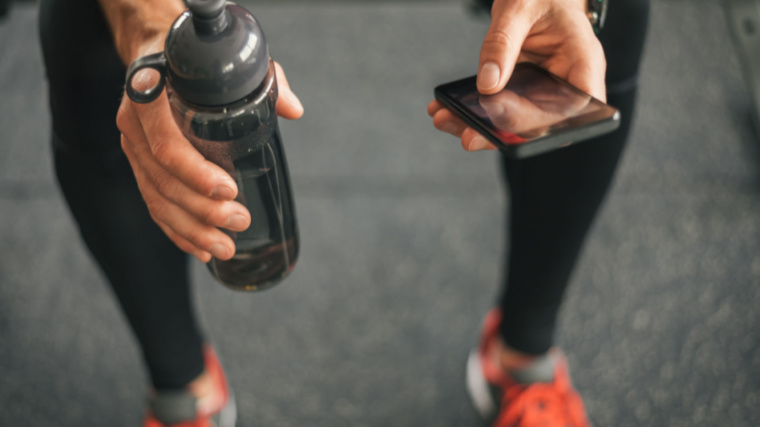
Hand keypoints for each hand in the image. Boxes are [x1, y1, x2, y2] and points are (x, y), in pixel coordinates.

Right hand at [118, 59, 303, 261]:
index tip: (229, 190)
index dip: (195, 172)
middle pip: (163, 179)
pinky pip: (153, 203)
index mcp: (151, 94)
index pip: (166, 143)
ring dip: (191, 230)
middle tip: (239, 222)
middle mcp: (134, 123)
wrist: (159, 50)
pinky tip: (200, 249)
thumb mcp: (231, 61)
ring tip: (224, 248)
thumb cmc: (199, 60)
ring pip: (157, 198)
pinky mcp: (139, 164)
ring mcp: (133, 146)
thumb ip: (266, 80)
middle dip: (201, 210)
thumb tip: (294, 110)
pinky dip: (176, 230)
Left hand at [429, 0, 604, 150]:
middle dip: (500, 134)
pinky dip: (472, 115)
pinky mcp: (523, 96)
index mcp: (583, 63)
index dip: (539, 121)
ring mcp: (545, 95)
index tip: (501, 116)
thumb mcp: (520, 6)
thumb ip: (503, 42)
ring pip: (517, 127)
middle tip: (468, 135)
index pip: (572, 108)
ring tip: (446, 120)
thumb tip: (488, 83)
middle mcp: (567, 86)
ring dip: (480, 129)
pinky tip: (445, 111)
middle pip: (541, 127)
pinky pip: (501, 113)